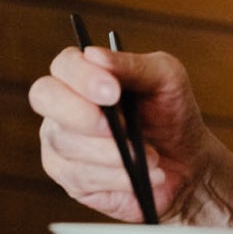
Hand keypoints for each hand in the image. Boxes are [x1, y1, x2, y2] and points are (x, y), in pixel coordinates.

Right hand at [29, 45, 210, 222]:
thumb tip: (93, 54)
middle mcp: (63, 104)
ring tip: (151, 156)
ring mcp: (61, 142)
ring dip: (112, 153)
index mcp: (83, 73)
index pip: (64, 65)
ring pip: (66, 143)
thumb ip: (132, 65)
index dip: (82, 76)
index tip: (113, 91)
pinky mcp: (71, 179)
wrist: (188, 163)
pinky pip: (80, 177)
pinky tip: (144, 175)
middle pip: (44, 97)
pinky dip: (117, 177)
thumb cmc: (172, 113)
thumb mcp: (165, 78)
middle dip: (80, 113)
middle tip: (116, 128)